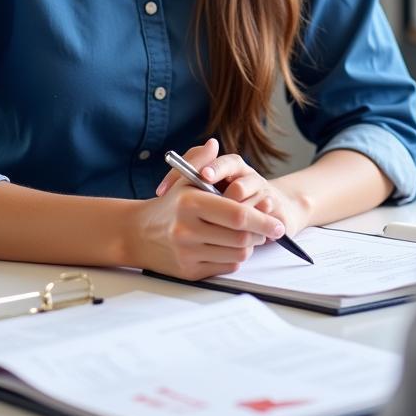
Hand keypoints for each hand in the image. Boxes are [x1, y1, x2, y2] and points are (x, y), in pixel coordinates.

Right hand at [132, 139, 284, 280]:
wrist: (137, 234)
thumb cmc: (168, 204)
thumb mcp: (181, 178)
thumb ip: (200, 159)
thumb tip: (214, 144)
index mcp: (190, 203)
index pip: (236, 215)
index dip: (262, 219)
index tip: (277, 223)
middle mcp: (186, 230)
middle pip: (241, 237)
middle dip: (260, 233)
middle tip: (269, 228)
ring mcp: (187, 253)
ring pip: (236, 254)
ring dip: (249, 245)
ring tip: (249, 234)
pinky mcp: (188, 271)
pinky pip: (226, 266)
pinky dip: (235, 257)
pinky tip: (230, 246)